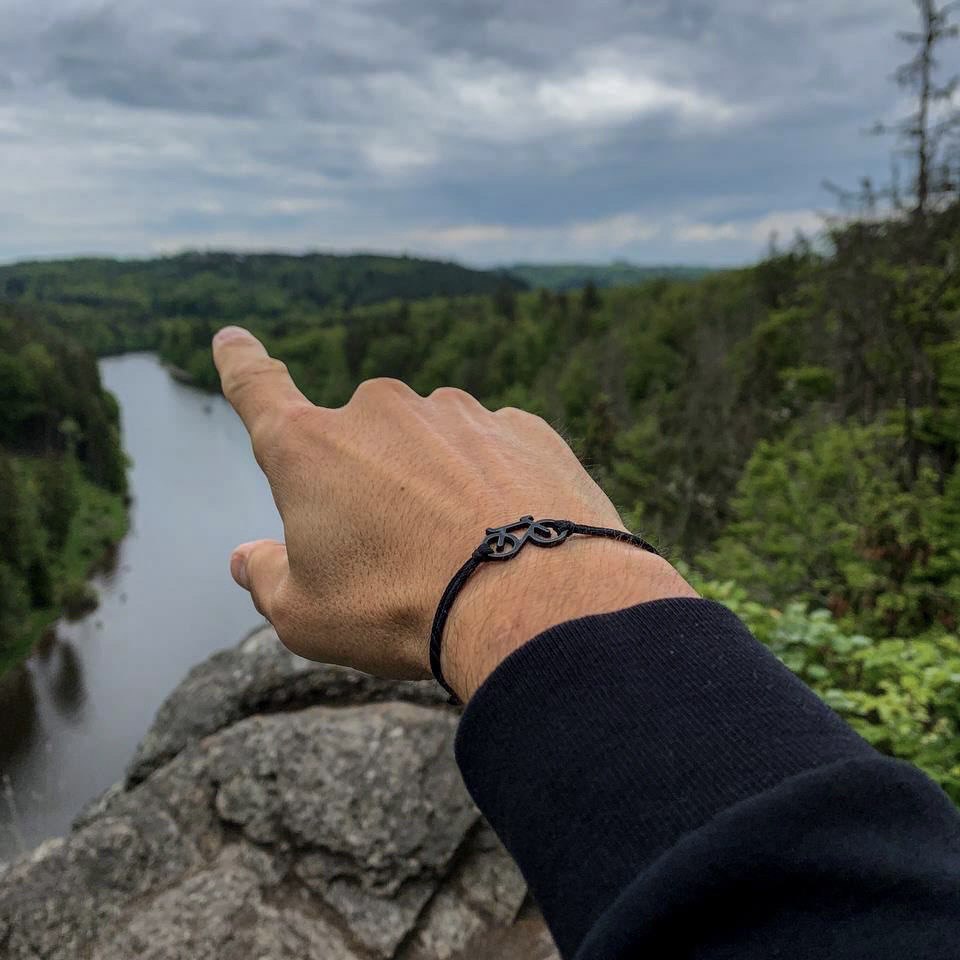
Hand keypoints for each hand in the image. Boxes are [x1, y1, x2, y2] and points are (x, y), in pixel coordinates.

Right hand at [213, 326, 696, 699]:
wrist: (532, 602)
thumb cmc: (399, 610)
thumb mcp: (307, 615)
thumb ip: (265, 578)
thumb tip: (245, 559)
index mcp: (310, 448)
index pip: (257, 390)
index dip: (241, 364)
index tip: (232, 338)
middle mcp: (379, 411)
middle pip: (358, 442)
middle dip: (368, 486)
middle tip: (396, 554)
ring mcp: (455, 412)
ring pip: (428, 447)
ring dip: (434, 486)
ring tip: (459, 554)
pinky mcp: (518, 426)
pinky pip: (489, 452)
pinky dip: (490, 485)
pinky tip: (505, 534)